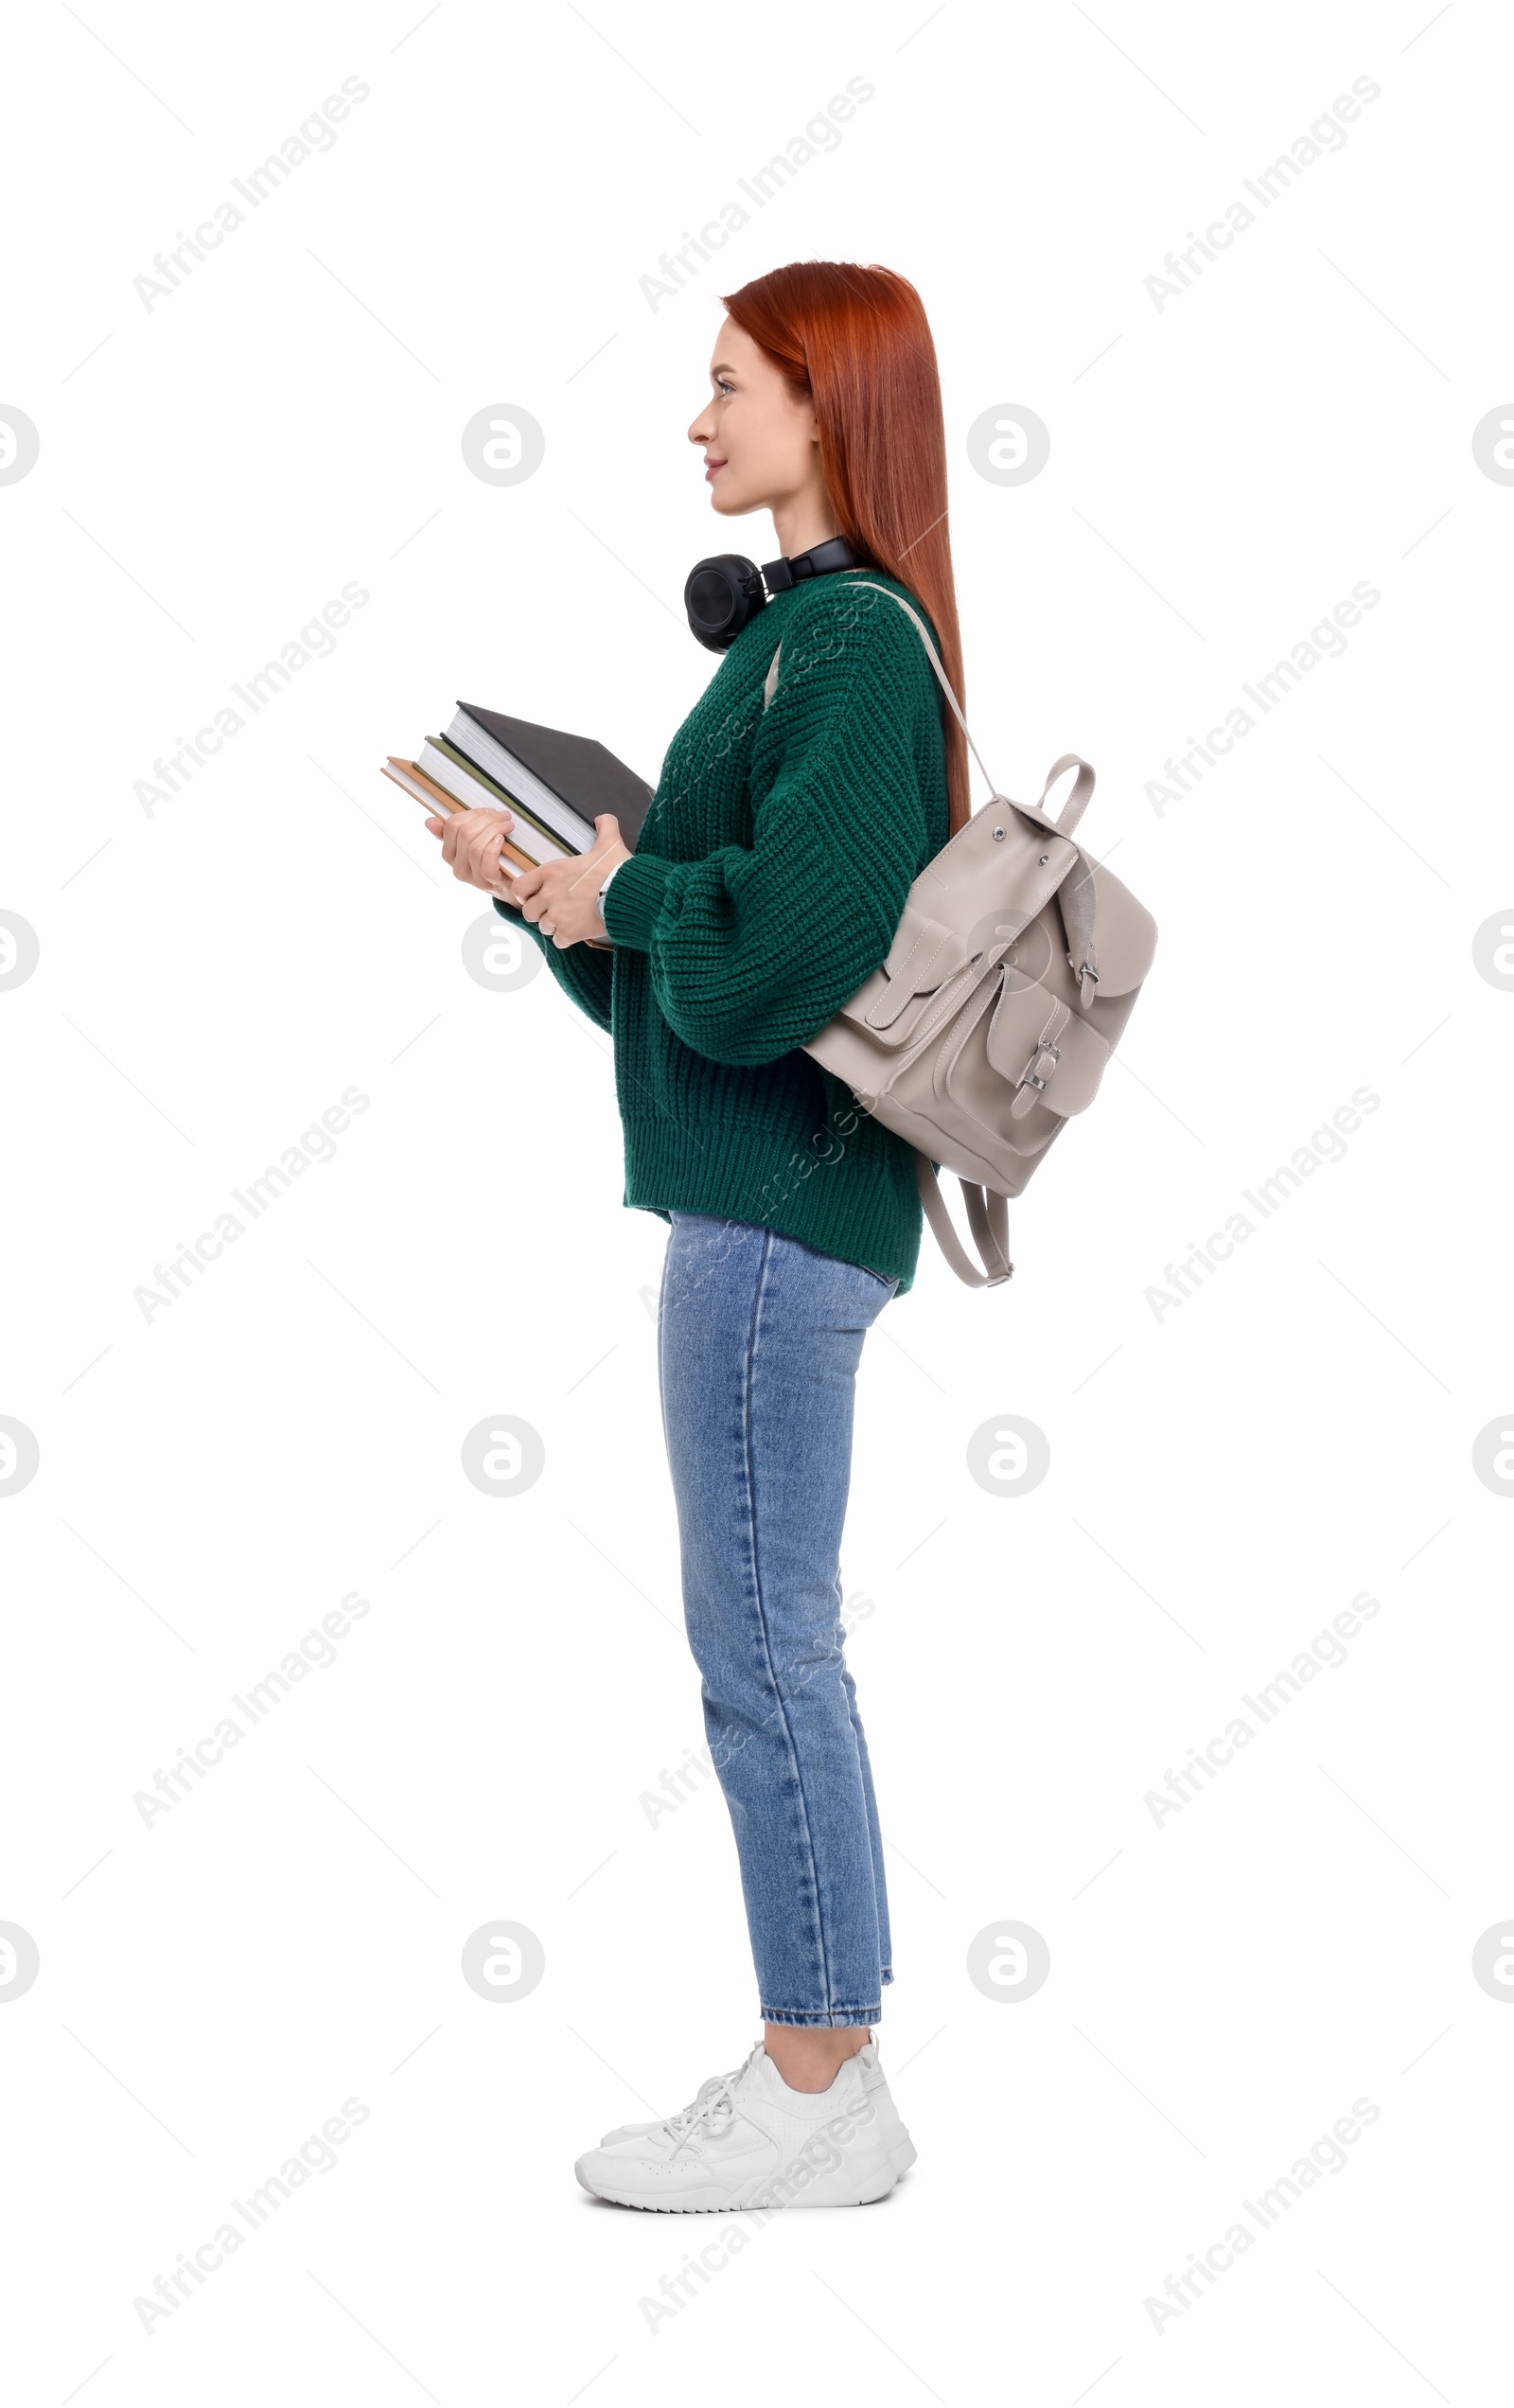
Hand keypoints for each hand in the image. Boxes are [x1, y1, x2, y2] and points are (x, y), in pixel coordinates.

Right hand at [424, 806, 519, 901]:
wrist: (509, 885)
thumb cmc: (491, 860)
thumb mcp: (469, 844)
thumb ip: (451, 832)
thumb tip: (429, 821)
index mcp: (449, 854)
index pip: (452, 825)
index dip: (473, 814)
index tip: (489, 812)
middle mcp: (457, 867)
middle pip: (465, 834)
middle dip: (487, 819)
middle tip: (503, 817)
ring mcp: (473, 877)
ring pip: (476, 847)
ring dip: (495, 830)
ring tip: (507, 826)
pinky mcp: (489, 883)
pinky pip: (487, 864)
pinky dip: (495, 848)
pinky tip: (502, 840)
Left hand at [511, 815, 630, 947]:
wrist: (629, 894)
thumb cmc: (617, 869)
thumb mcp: (609, 844)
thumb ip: (604, 828)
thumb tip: (604, 817)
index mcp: (552, 872)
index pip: (520, 887)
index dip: (524, 893)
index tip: (533, 895)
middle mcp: (549, 894)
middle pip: (529, 912)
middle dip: (540, 913)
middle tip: (554, 911)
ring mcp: (558, 916)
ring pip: (544, 927)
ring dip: (554, 926)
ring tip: (568, 922)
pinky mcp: (570, 933)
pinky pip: (559, 941)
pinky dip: (566, 939)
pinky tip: (577, 933)